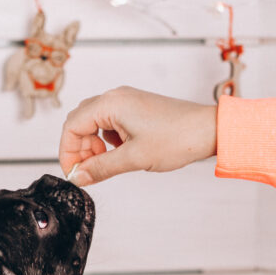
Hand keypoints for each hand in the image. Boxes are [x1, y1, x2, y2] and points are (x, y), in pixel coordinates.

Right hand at [58, 86, 216, 185]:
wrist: (207, 130)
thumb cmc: (177, 138)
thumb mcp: (133, 158)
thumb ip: (101, 168)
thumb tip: (79, 177)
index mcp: (111, 104)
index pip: (72, 125)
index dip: (67, 152)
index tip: (73, 173)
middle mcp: (115, 97)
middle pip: (80, 122)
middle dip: (78, 149)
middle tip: (88, 171)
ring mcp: (126, 102)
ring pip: (94, 123)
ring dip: (92, 145)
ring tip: (104, 164)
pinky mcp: (135, 109)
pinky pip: (109, 123)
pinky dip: (106, 140)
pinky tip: (119, 154)